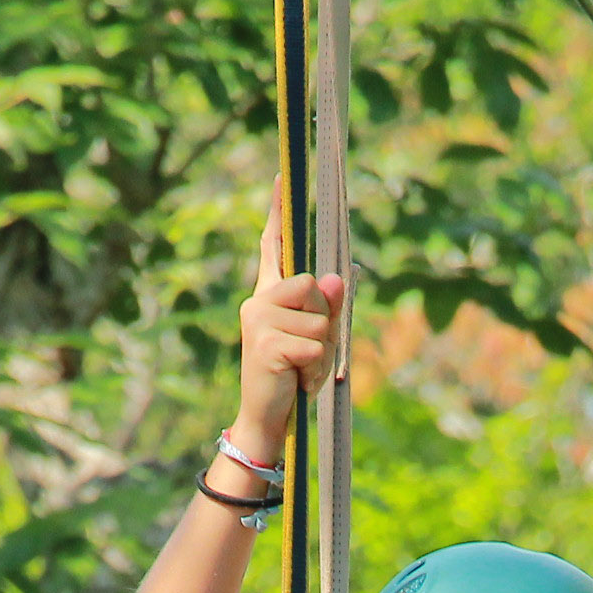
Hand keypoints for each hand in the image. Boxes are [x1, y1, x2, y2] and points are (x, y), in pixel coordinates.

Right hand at [232, 209, 342, 457]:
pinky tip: (296, 378)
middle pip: (312, 285)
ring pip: (318, 319)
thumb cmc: (292, 376)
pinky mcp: (265, 344)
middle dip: (322, 319)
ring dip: (320, 349)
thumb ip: (325, 308)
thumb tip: (334, 278)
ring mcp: (258, 321)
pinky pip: (314, 344)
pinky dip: (314, 367)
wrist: (266, 418)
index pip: (273, 246)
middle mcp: (258, 301)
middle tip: (305, 350)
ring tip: (300, 368)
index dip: (278, 212)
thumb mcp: (314, 339)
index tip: (283, 175)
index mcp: (268, 295)